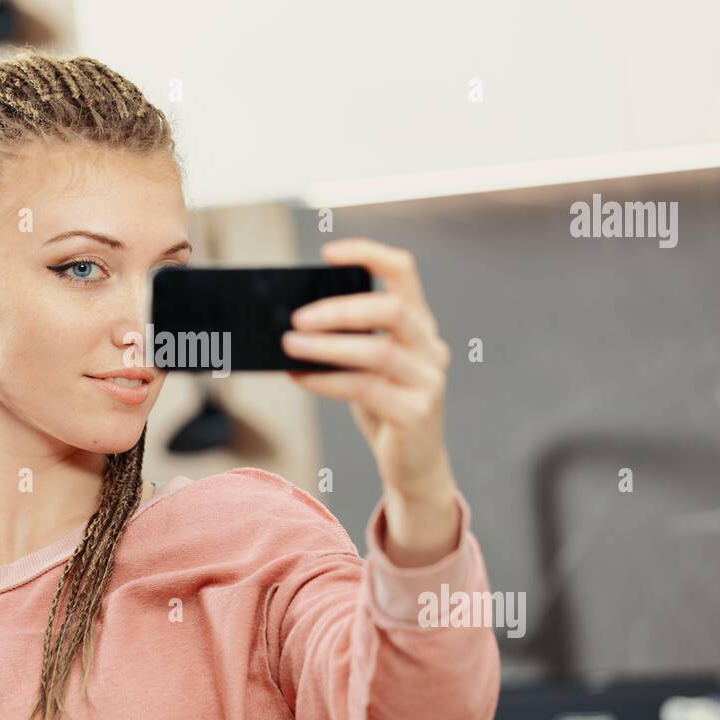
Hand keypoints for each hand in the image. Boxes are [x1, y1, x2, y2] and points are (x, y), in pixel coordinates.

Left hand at [282, 237, 460, 563]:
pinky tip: (299, 376)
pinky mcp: (417, 414)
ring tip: (288, 345)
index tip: (328, 253)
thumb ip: (348, 341)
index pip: (403, 271)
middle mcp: (431, 347)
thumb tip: (290, 323)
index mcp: (420, 326)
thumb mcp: (370, 367)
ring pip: (377, 351)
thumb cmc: (384, 407)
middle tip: (297, 318)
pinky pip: (365, 388)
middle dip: (340, 309)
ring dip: (326, 347)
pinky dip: (326, 380)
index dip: (368, 254)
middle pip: (392, 309)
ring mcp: (429, 381)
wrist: (414, 465)